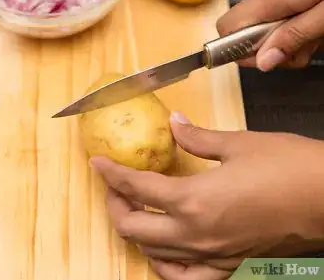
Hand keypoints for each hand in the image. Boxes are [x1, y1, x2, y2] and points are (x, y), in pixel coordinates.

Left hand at [90, 112, 323, 279]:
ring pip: (153, 254)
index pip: (137, 188)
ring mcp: (211, 256)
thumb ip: (196, 137)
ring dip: (136, 231)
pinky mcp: (228, 267)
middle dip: (115, 204)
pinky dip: (165, 266)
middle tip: (115, 186)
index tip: (98, 164)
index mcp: (194, 200)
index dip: (112, 174)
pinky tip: (164, 252)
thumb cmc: (288, 169)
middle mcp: (196, 234)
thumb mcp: (238, 144)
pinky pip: (185, 279)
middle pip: (133, 228)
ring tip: (136, 211)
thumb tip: (174, 124)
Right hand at [216, 0, 323, 71]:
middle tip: (306, 50)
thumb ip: (294, 38)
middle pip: (250, 29)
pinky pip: (282, 9)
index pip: (228, 28)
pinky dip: (297, 22)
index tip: (268, 60)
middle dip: (275, 47)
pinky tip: (318, 23)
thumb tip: (263, 60)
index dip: (240, 50)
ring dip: (290, 36)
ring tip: (320, 34)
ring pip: (268, 22)